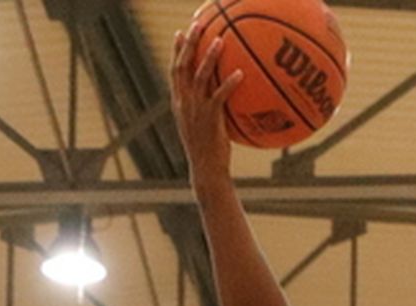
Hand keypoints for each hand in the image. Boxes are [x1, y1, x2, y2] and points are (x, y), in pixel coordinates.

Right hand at [171, 21, 242, 181]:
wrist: (206, 170)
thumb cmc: (209, 150)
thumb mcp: (203, 125)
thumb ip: (207, 107)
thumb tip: (223, 95)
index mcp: (179, 103)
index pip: (174, 71)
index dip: (177, 51)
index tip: (180, 33)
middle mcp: (184, 103)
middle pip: (182, 66)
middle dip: (189, 44)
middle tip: (197, 25)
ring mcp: (195, 110)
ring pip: (199, 76)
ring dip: (209, 56)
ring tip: (220, 40)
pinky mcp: (209, 119)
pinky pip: (219, 96)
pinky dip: (228, 83)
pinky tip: (240, 73)